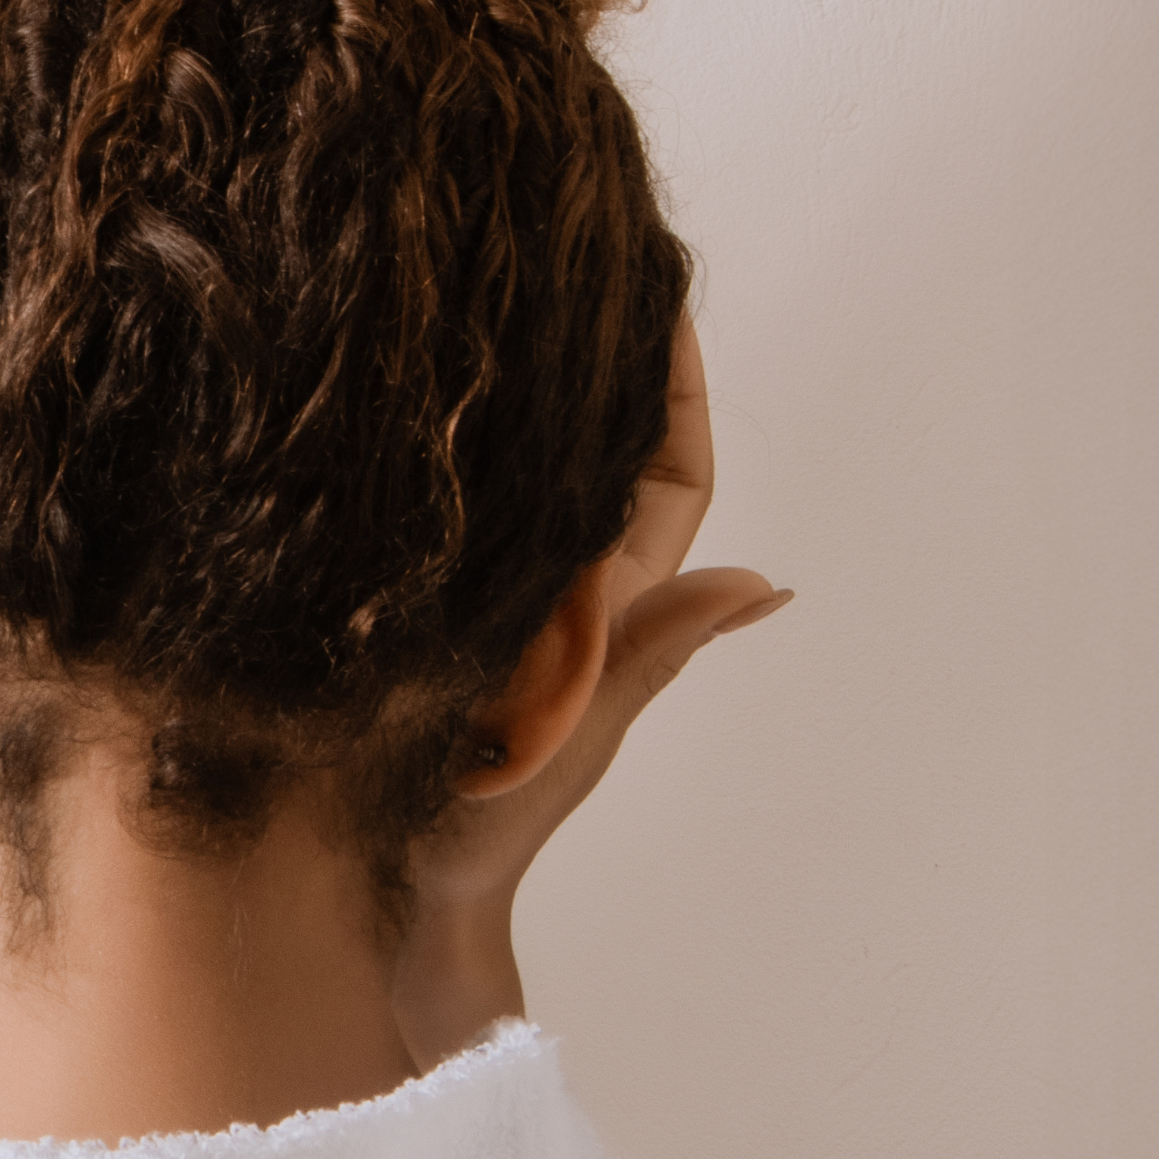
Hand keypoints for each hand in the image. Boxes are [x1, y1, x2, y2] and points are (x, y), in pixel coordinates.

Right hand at [399, 316, 789, 1055]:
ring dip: (509, 392)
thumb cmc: (477, 844)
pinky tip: (387, 396)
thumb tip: (771, 581)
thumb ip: (648, 653)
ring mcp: (472, 602)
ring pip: (511, 477)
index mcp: (595, 608)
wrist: (388, 909)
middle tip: (572, 249)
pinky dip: (425, 453)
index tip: (663, 292)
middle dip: (592, 356)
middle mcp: (542, 592)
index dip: (672, 385)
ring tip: (485, 293)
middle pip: (590, 454)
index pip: (664, 475)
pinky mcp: (398, 615)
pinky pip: (430, 515)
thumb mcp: (572, 742)